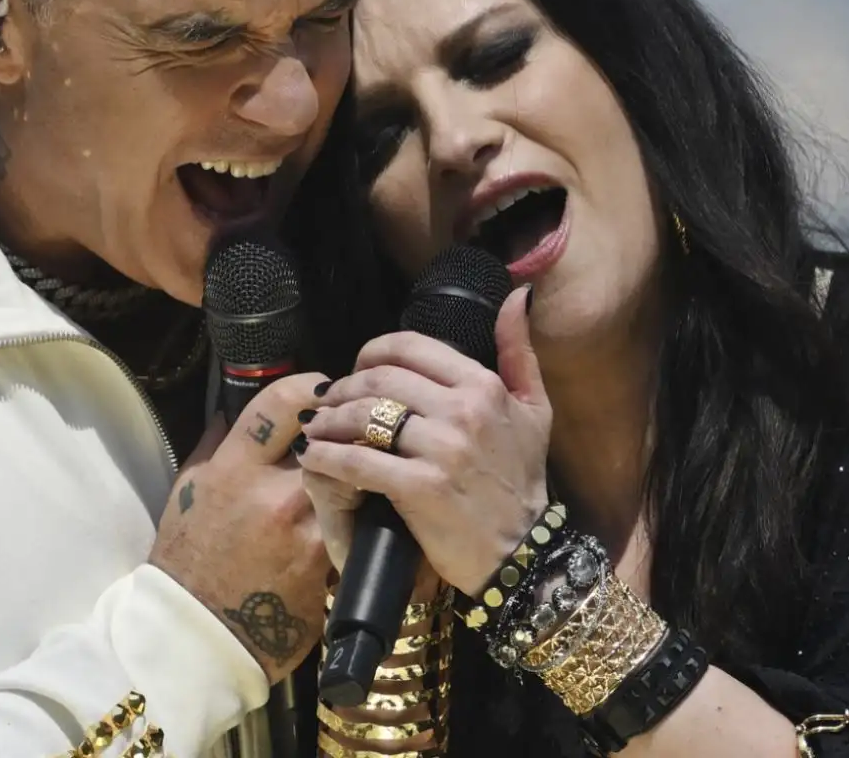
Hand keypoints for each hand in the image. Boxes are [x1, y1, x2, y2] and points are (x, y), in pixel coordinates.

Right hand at [149, 372, 331, 681]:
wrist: (201, 632)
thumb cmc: (190, 557)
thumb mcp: (190, 489)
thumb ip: (218, 443)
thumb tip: (235, 405)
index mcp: (235, 468)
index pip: (284, 401)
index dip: (312, 385)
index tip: (324, 389)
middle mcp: (274, 492)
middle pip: (331, 435)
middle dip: (345, 426)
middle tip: (352, 423)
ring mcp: (307, 529)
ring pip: (351, 476)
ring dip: (358, 468)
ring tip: (360, 464)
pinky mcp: (329, 562)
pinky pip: (355, 522)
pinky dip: (360, 512)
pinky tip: (357, 511)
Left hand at [298, 286, 549, 596]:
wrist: (522, 553)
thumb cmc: (521, 480)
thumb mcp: (535, 409)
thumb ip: (519, 350)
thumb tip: (515, 296)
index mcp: (483, 385)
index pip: (409, 348)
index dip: (371, 353)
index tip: (356, 369)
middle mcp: (462, 410)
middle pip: (379, 379)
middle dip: (343, 387)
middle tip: (327, 400)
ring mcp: (441, 449)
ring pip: (363, 416)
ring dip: (329, 420)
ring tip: (315, 428)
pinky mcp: (419, 488)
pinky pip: (357, 461)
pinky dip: (327, 457)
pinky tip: (313, 458)